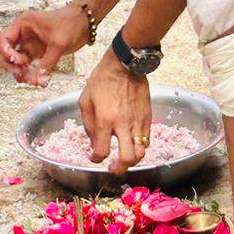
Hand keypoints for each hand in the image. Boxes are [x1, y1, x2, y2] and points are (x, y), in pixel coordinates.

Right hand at [0, 5, 88, 86]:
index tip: (16, 62)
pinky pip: (28, 66)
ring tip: (33, 81)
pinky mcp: (37, 52)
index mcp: (23, 24)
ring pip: (17, 62)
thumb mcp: (58, 43)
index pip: (4, 39)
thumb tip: (40, 81)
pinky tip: (39, 81)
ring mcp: (29, 43)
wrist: (84, 23)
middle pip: (6, 53)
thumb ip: (48, 63)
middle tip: (22, 76)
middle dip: (12, 66)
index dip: (6, 52)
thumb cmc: (71, 24)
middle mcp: (23, 34)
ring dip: (21, 73)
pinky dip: (31, 74)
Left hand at [79, 50, 152, 171]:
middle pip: (127, 159)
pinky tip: (131, 143)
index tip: (93, 158)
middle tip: (113, 168)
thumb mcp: (86, 98)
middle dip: (119, 169)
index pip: (102, 151)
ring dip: (132, 160)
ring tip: (124, 158)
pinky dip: (140, 146)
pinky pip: (147, 140)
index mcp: (105, 119)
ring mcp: (138, 122)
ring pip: (141, 153)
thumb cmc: (103, 78)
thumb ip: (88, 123)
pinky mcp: (148, 117)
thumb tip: (93, 141)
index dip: (95, 159)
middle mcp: (123, 124)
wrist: (126, 64)